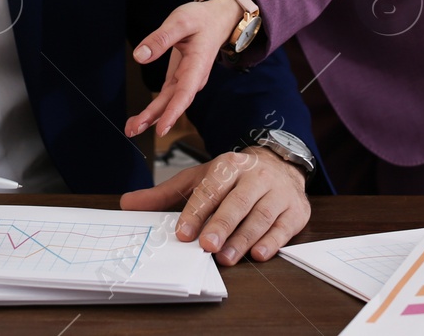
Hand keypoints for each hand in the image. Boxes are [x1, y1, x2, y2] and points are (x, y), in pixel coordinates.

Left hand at [119, 147, 308, 265]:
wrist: (280, 165)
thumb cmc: (232, 178)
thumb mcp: (199, 179)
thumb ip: (165, 194)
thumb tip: (128, 204)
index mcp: (229, 166)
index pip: (211, 188)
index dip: (197, 210)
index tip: (184, 233)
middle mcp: (255, 176)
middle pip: (238, 201)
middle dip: (222, 224)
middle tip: (207, 246)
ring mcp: (278, 192)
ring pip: (262, 215)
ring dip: (244, 238)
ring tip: (228, 257)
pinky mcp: (296, 210)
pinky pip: (284, 227)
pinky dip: (273, 241)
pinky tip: (259, 253)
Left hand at [126, 0, 244, 137]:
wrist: (217, 20)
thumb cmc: (202, 19)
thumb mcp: (180, 21)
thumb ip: (161, 38)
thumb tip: (140, 56)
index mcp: (197, 65)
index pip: (185, 92)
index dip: (173, 112)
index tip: (162, 128)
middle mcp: (193, 78)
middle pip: (173, 102)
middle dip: (154, 118)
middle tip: (133, 129)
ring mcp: (186, 80)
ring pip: (168, 102)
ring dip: (151, 117)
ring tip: (131, 128)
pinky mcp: (179, 79)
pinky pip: (166, 97)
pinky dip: (154, 109)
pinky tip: (140, 118)